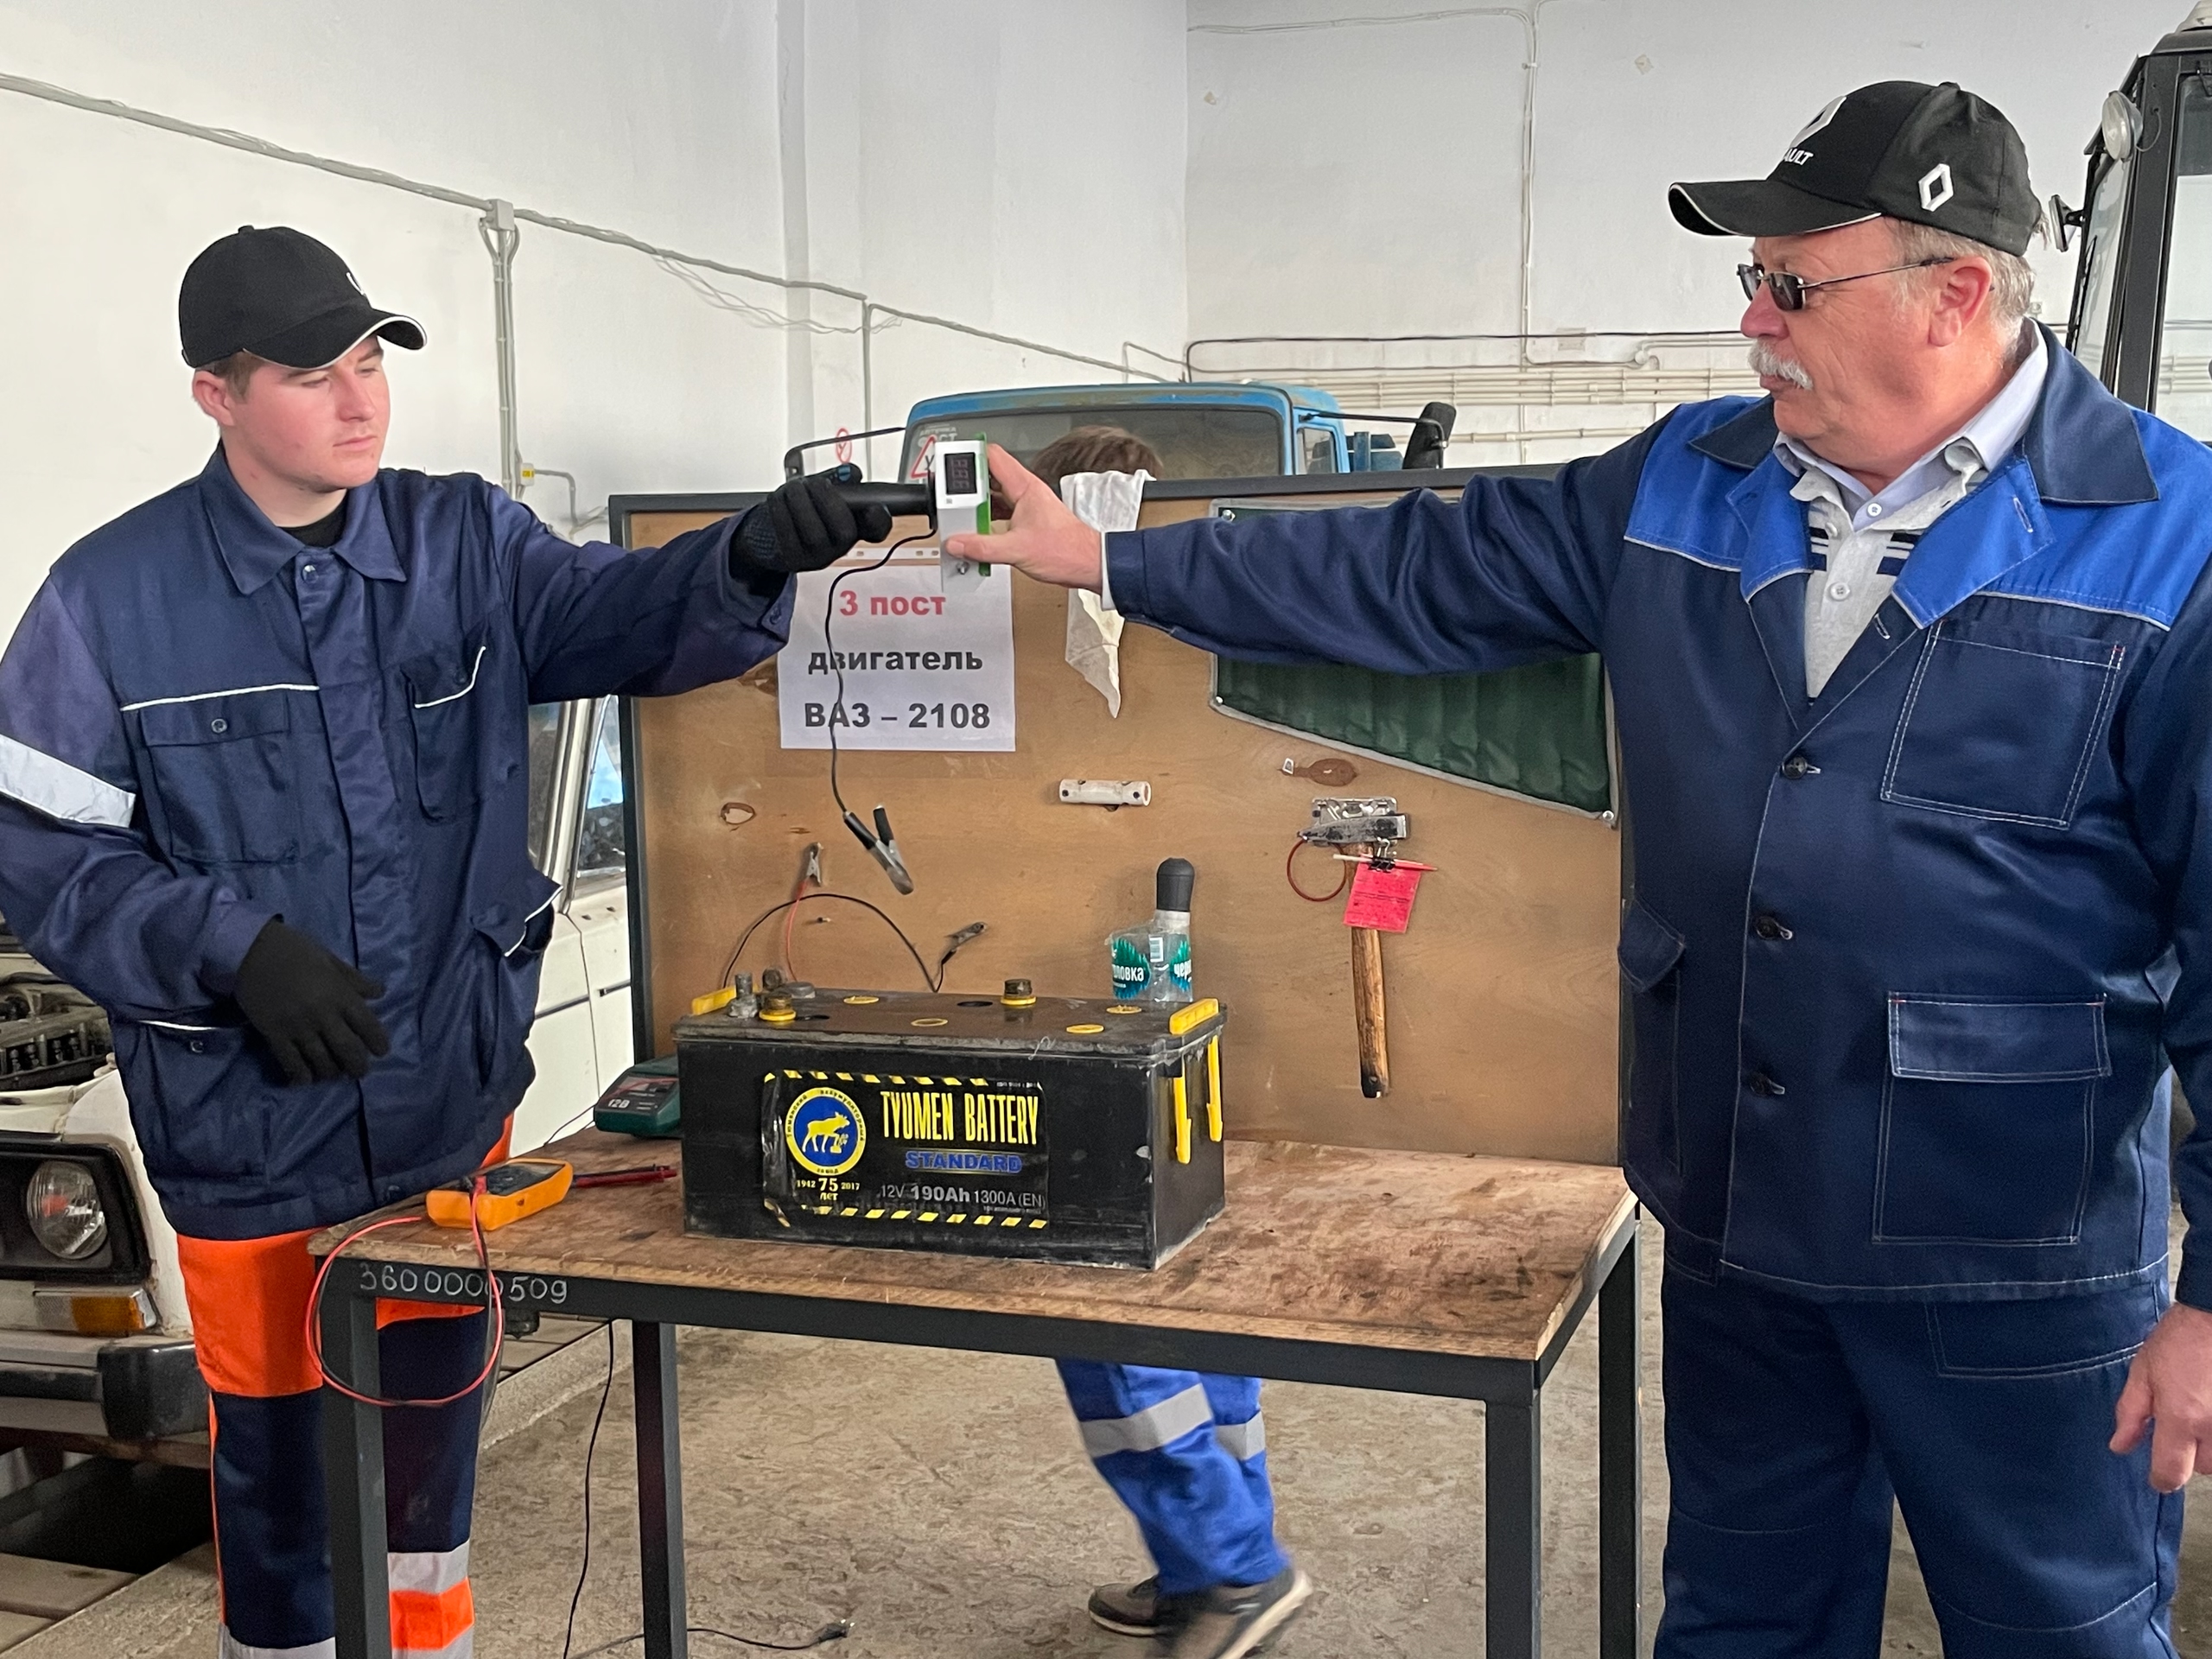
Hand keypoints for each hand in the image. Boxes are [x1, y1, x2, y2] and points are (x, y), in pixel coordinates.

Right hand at [232, 920, 389, 1085]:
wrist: (251, 950)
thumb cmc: (295, 950)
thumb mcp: (331, 959)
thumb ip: (354, 980)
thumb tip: (380, 992)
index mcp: (340, 994)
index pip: (367, 1025)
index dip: (378, 1042)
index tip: (381, 1051)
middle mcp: (323, 1015)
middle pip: (347, 1049)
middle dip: (357, 1066)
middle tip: (360, 1072)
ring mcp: (298, 1027)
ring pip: (321, 1060)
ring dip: (331, 1073)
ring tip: (335, 1075)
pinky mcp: (274, 1034)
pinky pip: (291, 1062)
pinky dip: (300, 1075)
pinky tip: (306, 1080)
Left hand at [732, 466, 894, 576]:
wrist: (772, 533)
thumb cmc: (805, 507)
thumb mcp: (824, 489)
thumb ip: (839, 479)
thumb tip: (851, 474)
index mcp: (854, 526)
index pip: (877, 528)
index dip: (880, 520)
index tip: (872, 507)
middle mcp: (839, 547)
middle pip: (845, 532)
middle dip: (829, 501)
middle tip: (814, 483)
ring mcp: (817, 557)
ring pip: (814, 534)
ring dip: (801, 502)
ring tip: (793, 486)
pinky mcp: (793, 559)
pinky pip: (789, 535)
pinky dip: (781, 511)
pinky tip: (778, 497)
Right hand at [943, 444, 1103, 590]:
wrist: (1090, 564)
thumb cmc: (1066, 551)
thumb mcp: (1017, 550)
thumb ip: (982, 547)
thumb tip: (957, 542)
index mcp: (1025, 487)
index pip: (992, 456)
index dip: (970, 454)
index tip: (951, 461)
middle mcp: (1025, 491)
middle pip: (988, 476)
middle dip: (967, 484)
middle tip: (949, 495)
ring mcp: (1026, 505)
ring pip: (994, 495)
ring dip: (976, 504)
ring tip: (958, 514)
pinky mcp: (1027, 520)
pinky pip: (1000, 512)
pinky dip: (986, 518)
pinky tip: (976, 530)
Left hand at [2111, 1301, 2211, 1489]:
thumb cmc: (2181, 1339)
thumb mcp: (2143, 1371)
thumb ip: (2131, 1413)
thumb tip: (2120, 1446)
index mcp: (2181, 1418)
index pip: (2173, 1473)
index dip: (2161, 1479)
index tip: (2156, 1475)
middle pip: (2202, 1467)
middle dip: (2189, 1451)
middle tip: (2180, 1420)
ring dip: (2210, 1443)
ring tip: (2201, 1409)